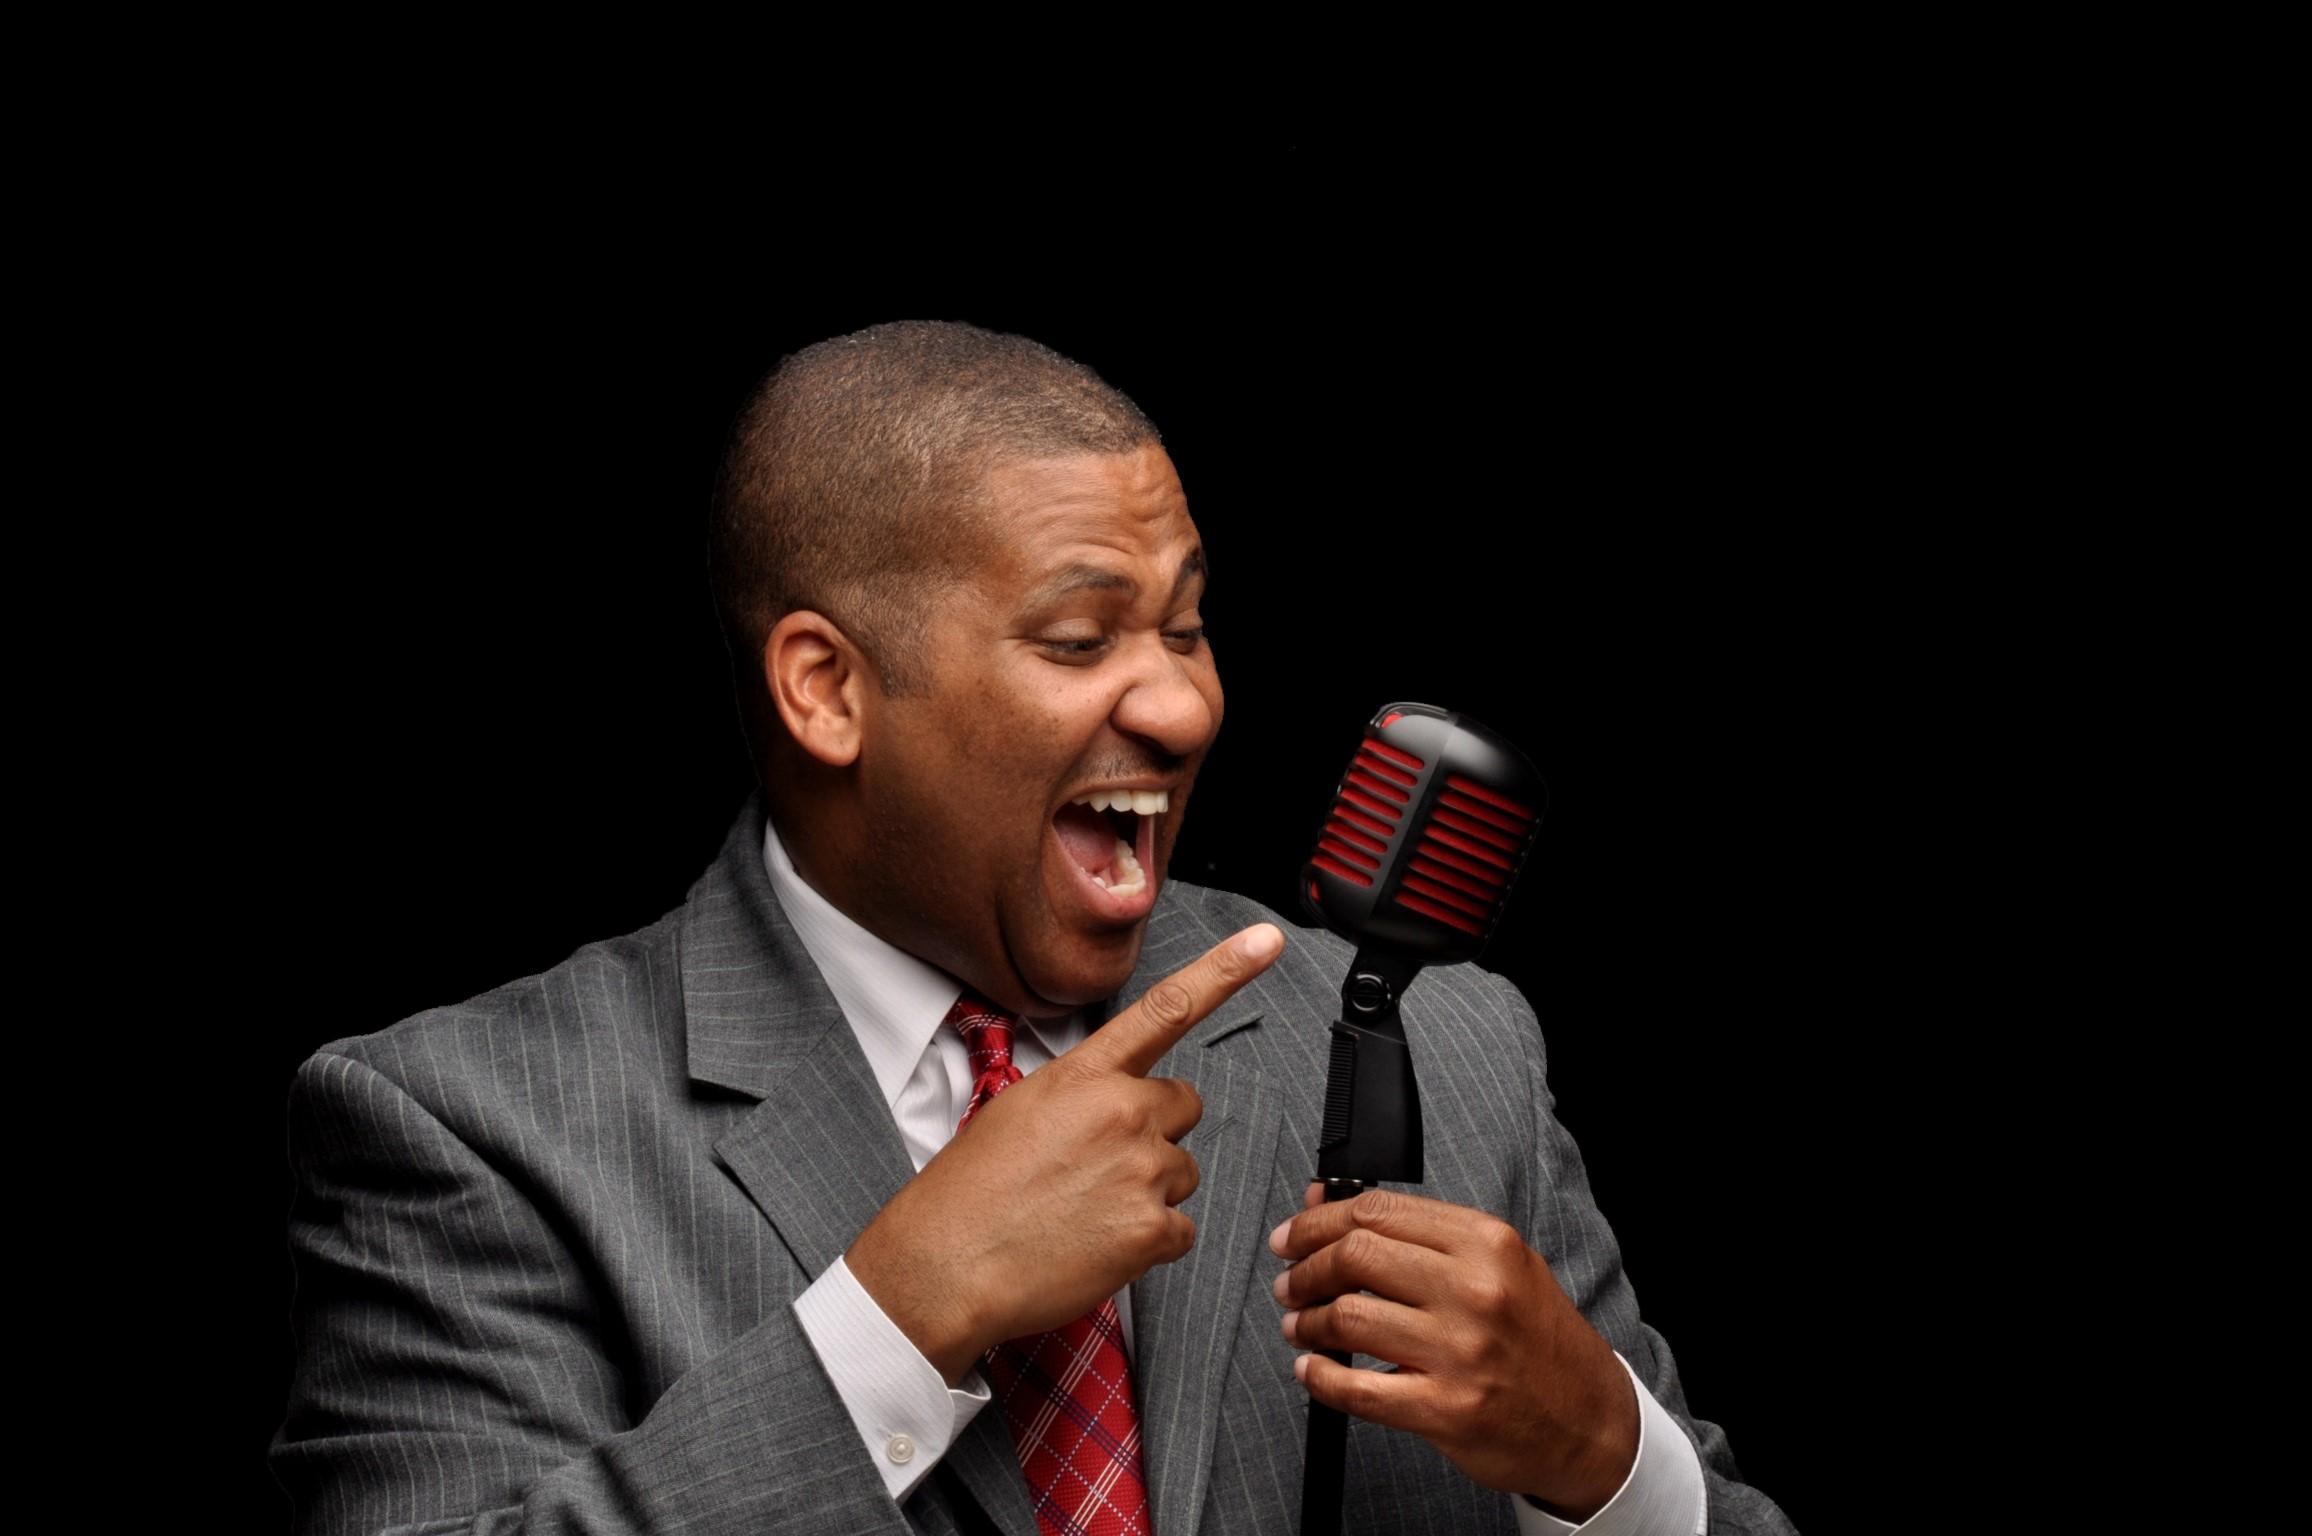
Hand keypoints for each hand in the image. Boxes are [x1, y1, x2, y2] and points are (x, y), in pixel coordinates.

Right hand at [846, 923, 1283, 1382]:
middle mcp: (1121, 1112)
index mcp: (1084, 1076)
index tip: (1265, 941)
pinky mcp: (1152, 1230)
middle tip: (1100, 1165)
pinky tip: (1098, 1246)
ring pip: (1183, 1172)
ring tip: (1085, 1210)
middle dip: (1156, 1132)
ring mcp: (1141, 1170)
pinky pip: (1181, 1231)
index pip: (1166, 1009)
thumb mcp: (1018, 1110)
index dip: (1224, 970)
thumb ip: (1079, 1093)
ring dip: (1149, 1191)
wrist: (945, 1265)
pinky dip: (1149, 1244)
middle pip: (1183, 1107)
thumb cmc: (969, 1193)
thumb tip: (1113, 1101)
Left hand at [1270, 1184, 1638, 1520]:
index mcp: (1487, 1243)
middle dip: (1304, 1268)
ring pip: (1347, 1318)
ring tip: (1300, 1326)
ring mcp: (1460, 1351)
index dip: (1317, 1222)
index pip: (1376, 1212)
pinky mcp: (1446, 1409)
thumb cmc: (1537, 1339)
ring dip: (1305, 1322)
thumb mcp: (1497, 1265)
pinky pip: (1355, 1389)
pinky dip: (1319, 1378)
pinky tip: (1313, 1371)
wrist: (1592, 1420)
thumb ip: (1415, 1233)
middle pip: (1354, 1256)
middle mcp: (1475, 1290)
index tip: (1292, 1236)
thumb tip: (1323, 1203)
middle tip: (1290, 1282)